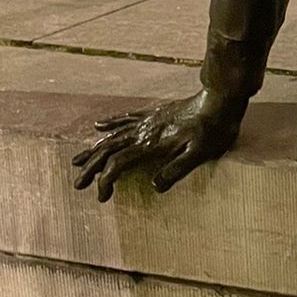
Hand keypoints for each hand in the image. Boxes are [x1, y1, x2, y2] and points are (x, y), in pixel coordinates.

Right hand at [71, 90, 246, 202]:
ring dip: (93, 149)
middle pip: (109, 150)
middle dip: (90, 168)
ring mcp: (147, 122)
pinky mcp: (154, 114)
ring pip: (112, 136)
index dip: (105, 181)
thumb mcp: (200, 155)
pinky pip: (125, 118)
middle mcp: (144, 132)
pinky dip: (110, 124)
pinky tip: (99, 126)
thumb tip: (154, 187)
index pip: (118, 164)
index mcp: (152, 145)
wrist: (220, 99)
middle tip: (77, 185)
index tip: (101, 197)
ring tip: (76, 160)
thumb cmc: (213, 130)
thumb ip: (176, 170)